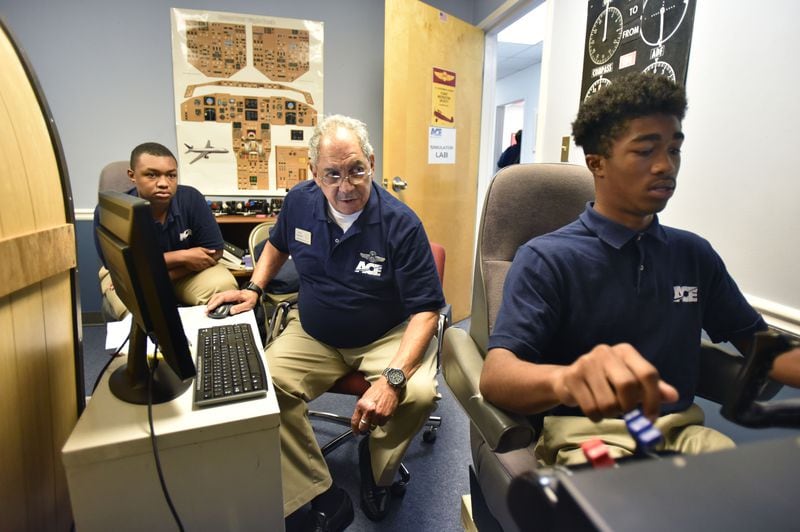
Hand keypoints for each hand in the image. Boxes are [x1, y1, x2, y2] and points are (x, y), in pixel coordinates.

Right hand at [181, 247, 218, 270]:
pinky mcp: (197, 269)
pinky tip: (198, 265)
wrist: (184, 257)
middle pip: (210, 265)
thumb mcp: (200, 249)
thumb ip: (208, 250)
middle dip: (209, 264)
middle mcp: (204, 263)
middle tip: (207, 262)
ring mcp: (201, 267)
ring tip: (202, 263)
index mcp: (206, 257)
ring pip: (205, 268)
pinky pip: (201, 269)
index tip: (214, 262)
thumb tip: (214, 251)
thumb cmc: (192, 252)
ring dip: (205, 266)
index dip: (214, 262)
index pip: (213, 262)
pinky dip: (200, 268)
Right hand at [206, 288, 258, 315]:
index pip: (222, 298)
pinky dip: (213, 301)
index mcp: (234, 295)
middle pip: (217, 297)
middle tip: (206, 311)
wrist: (252, 292)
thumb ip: (240, 308)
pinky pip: (218, 297)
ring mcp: (227, 293)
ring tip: (207, 309)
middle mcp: (229, 293)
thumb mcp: (248, 305)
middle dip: (210, 304)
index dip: (215, 303)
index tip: (210, 308)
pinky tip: (212, 305)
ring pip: (216, 296)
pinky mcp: (227, 295)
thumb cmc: (250, 298)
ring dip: (211, 302)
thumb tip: (231, 311)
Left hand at [351, 379, 400, 433]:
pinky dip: (381, 421)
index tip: (356, 432)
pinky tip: (382, 414)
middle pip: (363, 427)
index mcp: (361, 405)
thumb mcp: (364, 398)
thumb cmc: (377, 390)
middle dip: (364, 428)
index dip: (355, 429)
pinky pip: (381, 424)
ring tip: (376, 415)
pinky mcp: (386, 416)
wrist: (389, 386)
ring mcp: (378, 414)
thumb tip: (358, 420)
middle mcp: (369, 410)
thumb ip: (360, 409)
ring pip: (373, 427)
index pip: (355, 421)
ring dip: (373, 424)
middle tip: (366, 427)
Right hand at [552, 343, 678, 421]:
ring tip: (608, 409)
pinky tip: (595, 411)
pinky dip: (596, 417)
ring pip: (608, 402)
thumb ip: (653, 389)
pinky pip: (591, 408)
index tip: (651, 417)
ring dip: (611, 414)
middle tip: (627, 415)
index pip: (648, 373)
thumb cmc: (607, 381)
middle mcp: (606, 352)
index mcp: (625, 351)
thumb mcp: (633, 382)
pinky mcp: (572, 377)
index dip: (653, 399)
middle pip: (627, 385)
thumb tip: (673, 396)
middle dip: (629, 407)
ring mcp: (587, 362)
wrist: (570, 379)